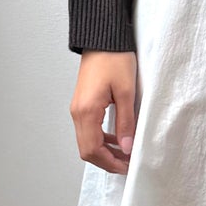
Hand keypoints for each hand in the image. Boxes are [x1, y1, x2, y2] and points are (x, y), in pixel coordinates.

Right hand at [71, 49, 137, 173]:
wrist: (103, 39)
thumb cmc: (114, 58)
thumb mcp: (126, 92)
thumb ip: (126, 122)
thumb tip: (126, 147)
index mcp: (87, 111)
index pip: (93, 150)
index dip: (110, 163)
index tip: (127, 166)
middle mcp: (77, 112)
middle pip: (87, 150)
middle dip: (107, 161)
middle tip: (127, 164)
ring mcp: (78, 109)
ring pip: (87, 141)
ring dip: (104, 151)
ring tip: (125, 154)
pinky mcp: (82, 105)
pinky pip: (88, 130)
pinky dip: (101, 139)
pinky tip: (117, 138)